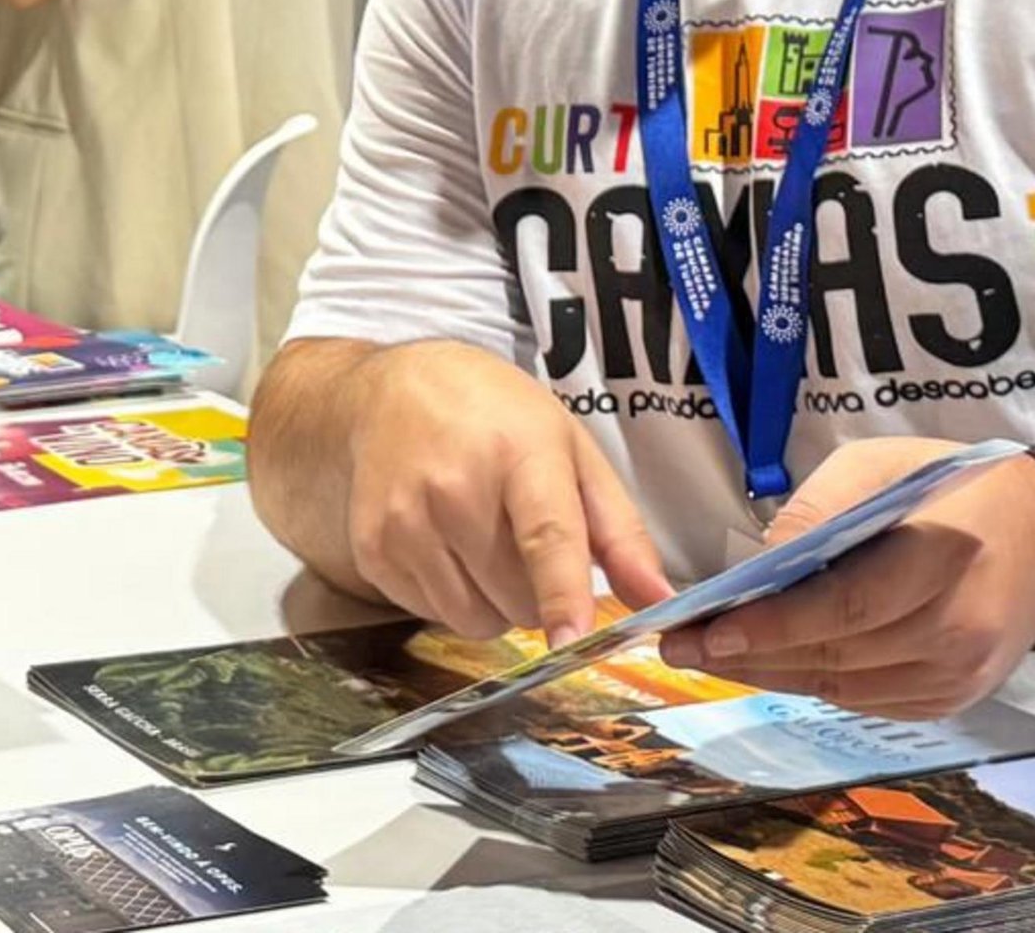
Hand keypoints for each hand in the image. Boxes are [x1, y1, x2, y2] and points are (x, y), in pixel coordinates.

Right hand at [339, 342, 670, 647]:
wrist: (389, 392)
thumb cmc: (494, 417)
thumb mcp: (571, 450)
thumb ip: (621, 531)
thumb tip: (661, 600)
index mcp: (518, 453)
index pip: (545, 536)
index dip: (562, 595)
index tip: (572, 642)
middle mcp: (454, 488)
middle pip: (518, 598)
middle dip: (537, 594)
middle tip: (525, 544)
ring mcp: (405, 521)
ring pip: (476, 620)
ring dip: (494, 603)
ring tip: (483, 543)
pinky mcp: (373, 550)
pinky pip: (433, 614)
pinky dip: (451, 597)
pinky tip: (445, 544)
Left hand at [656, 435, 1034, 719]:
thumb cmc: (950, 485)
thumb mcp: (880, 465)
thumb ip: (818, 508)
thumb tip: (756, 565)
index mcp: (940, 560)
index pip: (844, 607)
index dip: (773, 626)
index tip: (707, 633)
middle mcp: (955, 631)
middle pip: (836, 656)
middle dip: (749, 656)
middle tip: (680, 650)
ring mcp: (959, 674)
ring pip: (845, 688)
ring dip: (773, 677)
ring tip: (713, 659)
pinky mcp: (955, 697)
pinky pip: (869, 702)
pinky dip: (817, 686)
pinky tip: (774, 667)